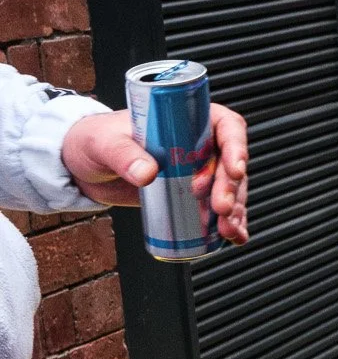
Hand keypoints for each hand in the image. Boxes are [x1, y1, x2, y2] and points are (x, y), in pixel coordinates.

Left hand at [62, 105, 250, 242]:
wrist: (80, 166)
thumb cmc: (94, 140)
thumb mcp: (105, 143)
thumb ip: (125, 154)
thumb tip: (147, 172)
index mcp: (186, 121)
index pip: (226, 127)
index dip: (237, 148)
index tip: (234, 170)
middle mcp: (197, 145)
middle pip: (230, 164)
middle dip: (231, 188)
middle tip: (220, 207)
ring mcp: (196, 172)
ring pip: (229, 189)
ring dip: (234, 210)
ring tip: (227, 229)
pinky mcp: (189, 196)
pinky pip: (215, 209)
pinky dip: (228, 223)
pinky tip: (234, 236)